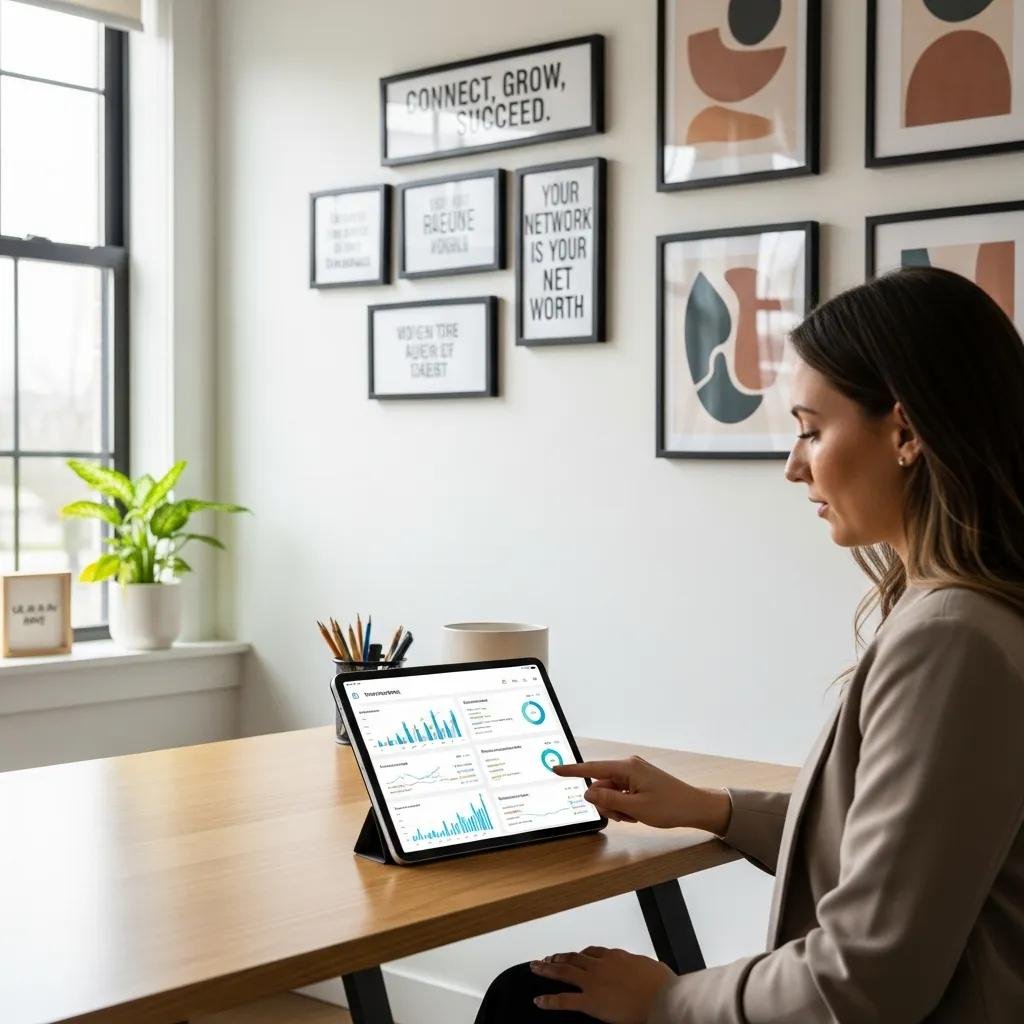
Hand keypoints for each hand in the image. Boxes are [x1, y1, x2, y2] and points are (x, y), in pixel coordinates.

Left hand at [530, 947, 674, 1022]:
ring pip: (565, 972)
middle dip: (560, 957)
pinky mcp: (589, 1001)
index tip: (576, 954)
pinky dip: (550, 1000)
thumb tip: (644, 970)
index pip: (594, 952)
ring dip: (548, 969)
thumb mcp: (653, 969)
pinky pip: (565, 1000)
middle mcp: (601, 965)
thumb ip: (641, 968)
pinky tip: (539, 1000)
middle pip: (575, 958)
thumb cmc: (661, 986)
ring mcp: (593, 982)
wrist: (660, 999)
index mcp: (617, 957)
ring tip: (537, 967)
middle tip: (548, 956)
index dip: (582, 954)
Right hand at [553, 756, 730, 831]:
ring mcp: (635, 773)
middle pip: (602, 785)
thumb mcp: (636, 808)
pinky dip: (625, 805)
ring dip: (617, 807)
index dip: (573, 771)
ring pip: (612, 792)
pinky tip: (638, 814)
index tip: (556, 769)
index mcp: (627, 768)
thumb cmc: (669, 807)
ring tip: (634, 817)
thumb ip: (609, 800)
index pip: (593, 769)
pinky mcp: (640, 780)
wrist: (695, 807)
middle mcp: (629, 766)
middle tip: (625, 817)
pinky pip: (622, 793)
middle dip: (607, 803)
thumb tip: (587, 793)